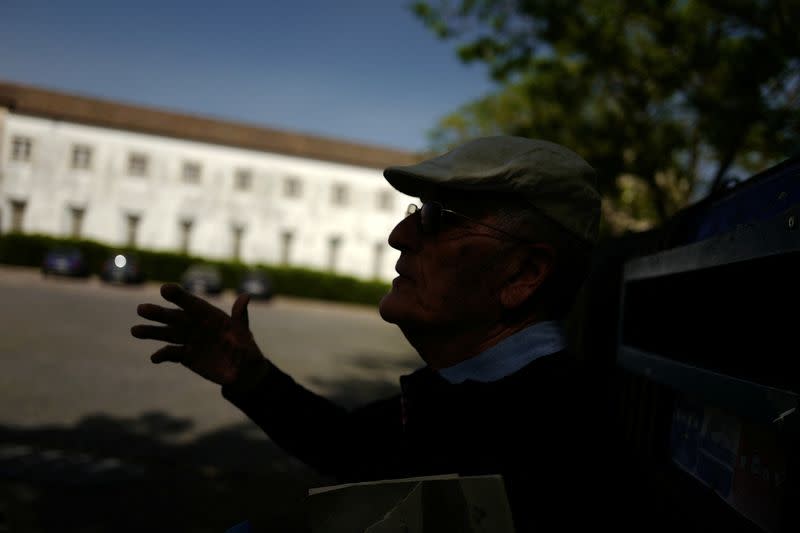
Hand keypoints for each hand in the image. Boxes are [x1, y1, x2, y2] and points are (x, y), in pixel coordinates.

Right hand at [131, 283, 267, 385]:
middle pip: (174, 318)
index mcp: (208, 314)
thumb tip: (245, 297)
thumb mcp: (242, 330)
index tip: (165, 289)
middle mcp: (195, 325)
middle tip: (141, 309)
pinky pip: (171, 354)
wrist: (242, 369)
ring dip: (152, 333)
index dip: (179, 296)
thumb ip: (240, 315)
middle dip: (158, 314)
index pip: (192, 304)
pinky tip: (155, 357)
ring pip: (167, 334)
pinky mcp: (186, 356)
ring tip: (135, 331)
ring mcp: (189, 340)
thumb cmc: (243, 344)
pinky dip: (163, 355)